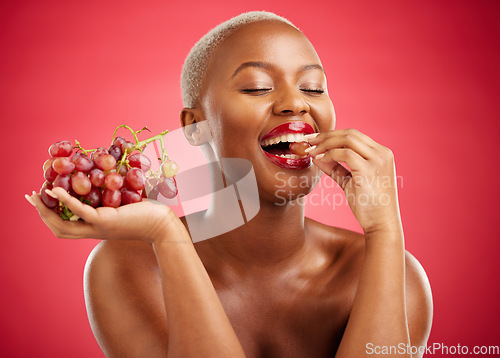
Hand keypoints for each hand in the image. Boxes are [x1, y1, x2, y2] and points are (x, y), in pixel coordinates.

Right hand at [26, 187, 187, 243]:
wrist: (163, 226)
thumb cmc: (149, 215)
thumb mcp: (125, 206)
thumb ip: (112, 198)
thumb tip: (108, 178)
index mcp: (96, 228)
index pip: (66, 227)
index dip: (50, 216)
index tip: (41, 200)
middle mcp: (94, 231)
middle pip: (58, 229)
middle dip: (41, 213)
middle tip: (30, 197)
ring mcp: (98, 227)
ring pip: (63, 224)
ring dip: (47, 210)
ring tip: (37, 194)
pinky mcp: (106, 220)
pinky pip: (79, 211)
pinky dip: (65, 200)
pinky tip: (55, 190)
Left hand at [305, 128, 401, 234]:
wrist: (381, 225)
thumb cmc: (368, 206)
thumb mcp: (350, 182)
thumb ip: (335, 168)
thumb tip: (316, 157)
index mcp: (381, 153)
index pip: (354, 135)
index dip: (331, 135)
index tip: (314, 140)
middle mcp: (382, 153)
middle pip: (350, 133)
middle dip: (326, 135)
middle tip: (308, 141)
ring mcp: (378, 161)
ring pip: (347, 139)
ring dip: (325, 144)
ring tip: (311, 151)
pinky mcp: (370, 171)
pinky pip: (345, 154)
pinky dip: (329, 155)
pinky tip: (319, 160)